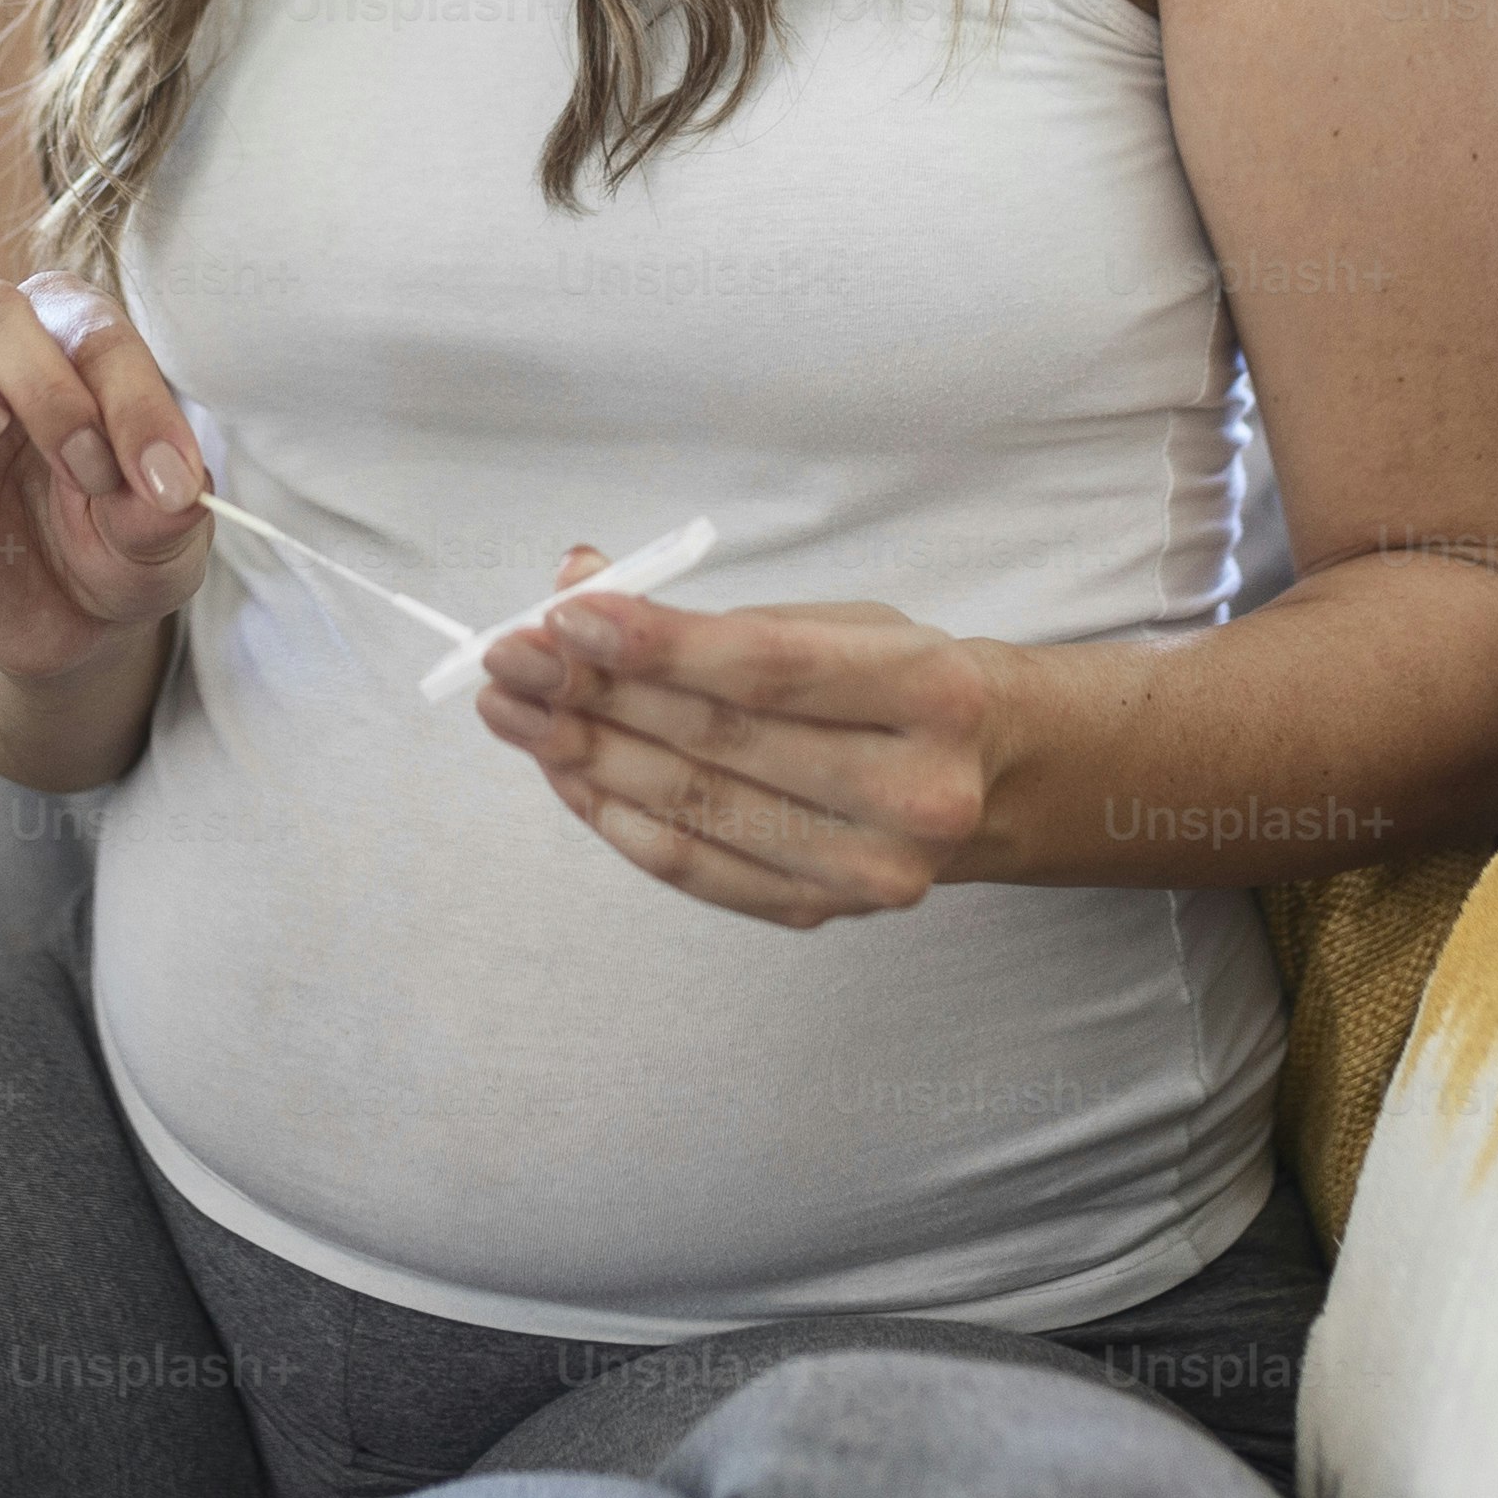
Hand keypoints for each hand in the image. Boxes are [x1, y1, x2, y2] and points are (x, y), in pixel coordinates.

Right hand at [0, 275, 210, 682]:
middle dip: (42, 385)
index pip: (91, 328)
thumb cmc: (116, 550)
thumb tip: (173, 490)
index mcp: (72, 341)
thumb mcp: (161, 545)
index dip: (132, 398)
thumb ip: (168, 512)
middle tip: (82, 470)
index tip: (159, 480)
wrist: (61, 620)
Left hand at [473, 550, 1006, 928]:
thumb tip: (578, 584)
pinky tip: (566, 775)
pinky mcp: (826, 913)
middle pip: (720, 741)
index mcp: (936, 691)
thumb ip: (713, 611)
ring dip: (586, 756)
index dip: (656, 643)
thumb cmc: (900, 683)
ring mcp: (872, 869)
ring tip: (514, 711)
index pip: (768, 668)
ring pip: (696, 807)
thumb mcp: (838, 620)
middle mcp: (916, 793)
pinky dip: (619, 818)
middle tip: (509, 659)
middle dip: (596, 695)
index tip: (566, 615)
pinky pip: (696, 867)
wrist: (988, 777)